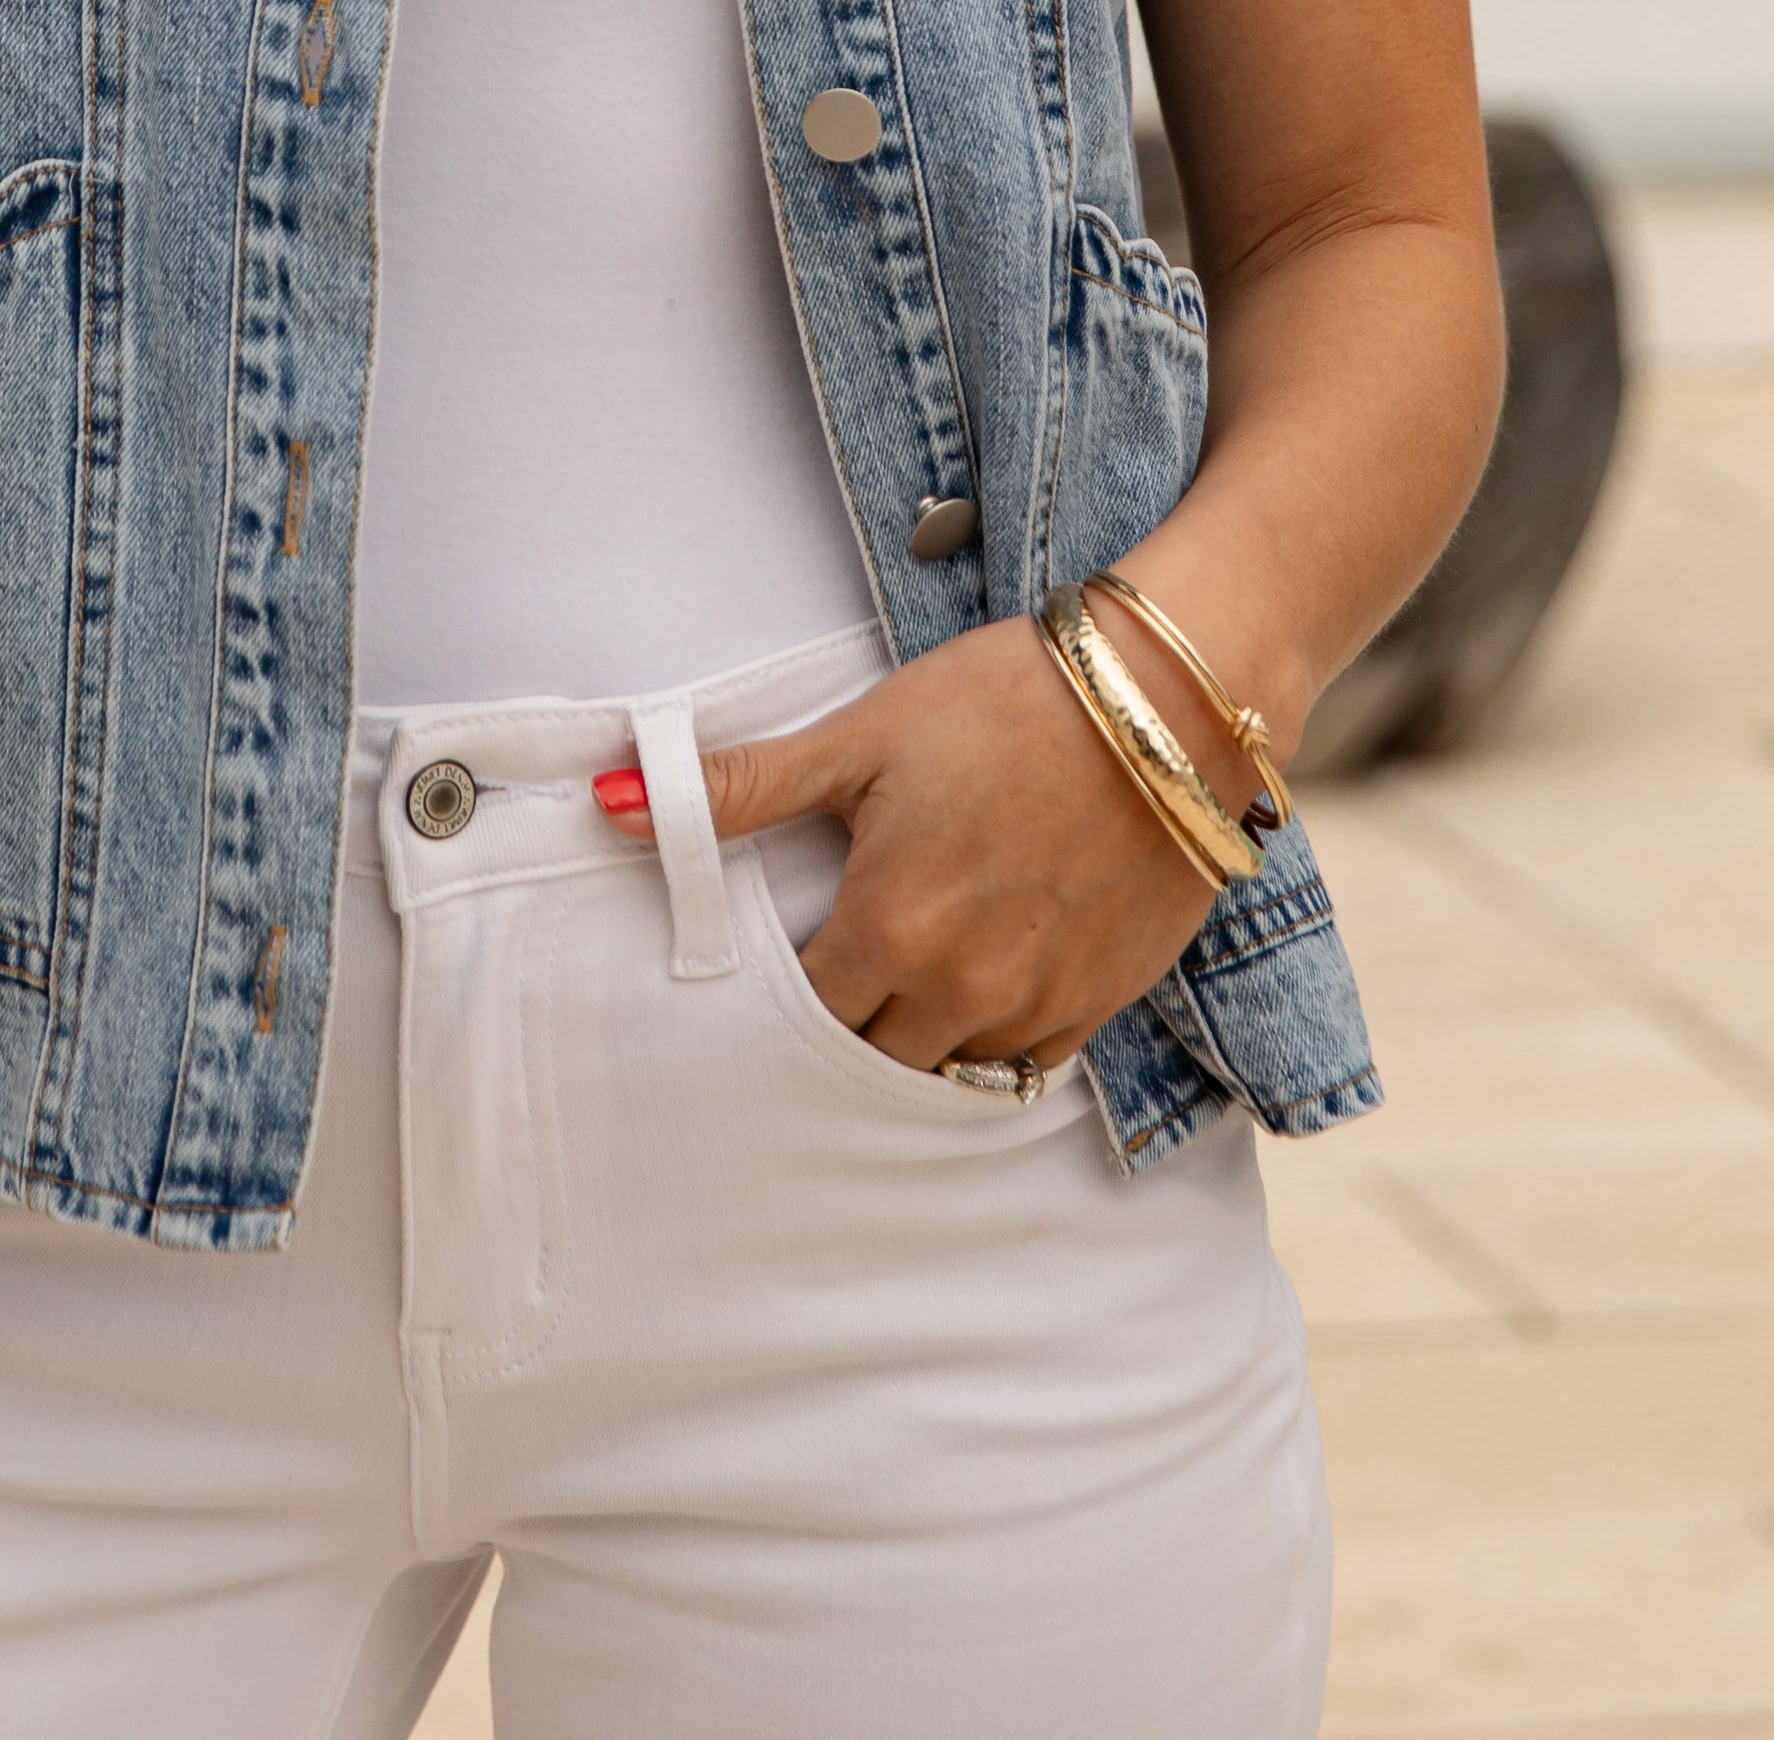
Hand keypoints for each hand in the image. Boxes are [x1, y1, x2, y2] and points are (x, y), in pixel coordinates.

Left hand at [647, 614, 1223, 1072]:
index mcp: (890, 931)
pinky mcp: (1104, 1000)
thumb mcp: (861, 736)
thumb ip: (740, 787)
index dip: (788, 993)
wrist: (1165, 701)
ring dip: (921, 1041)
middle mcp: (961, 989)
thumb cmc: (1004, 702)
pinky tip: (980, 993)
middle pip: (876, 1058)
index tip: (788, 964)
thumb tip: (608, 803)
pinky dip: (995, 1044)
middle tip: (841, 984)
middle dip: (851, 1028)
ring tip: (906, 991)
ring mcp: (1038, 1004)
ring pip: (952, 1071)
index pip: (808, 1013)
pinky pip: (1029, 1065)